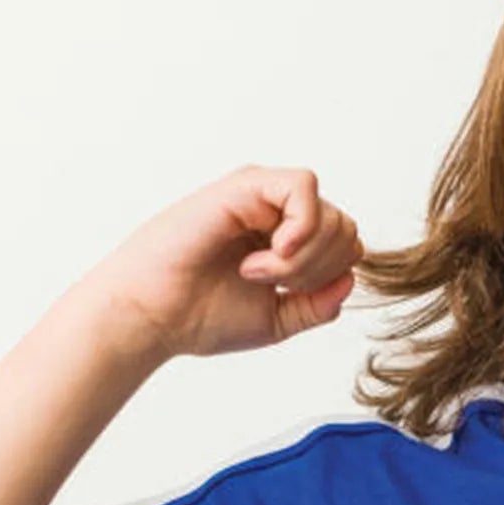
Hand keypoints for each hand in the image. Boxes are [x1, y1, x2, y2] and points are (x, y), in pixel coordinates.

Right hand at [87, 166, 362, 361]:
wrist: (154, 315)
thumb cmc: (201, 317)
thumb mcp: (278, 320)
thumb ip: (317, 304)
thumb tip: (349, 281)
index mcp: (284, 238)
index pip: (345, 245)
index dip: (330, 277)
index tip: (286, 296)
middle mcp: (276, 212)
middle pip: (345, 230)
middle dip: (320, 269)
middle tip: (273, 285)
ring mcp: (261, 195)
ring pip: (330, 214)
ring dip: (304, 257)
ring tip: (256, 273)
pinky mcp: (246, 184)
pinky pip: (304, 187)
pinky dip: (301, 228)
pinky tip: (271, 253)